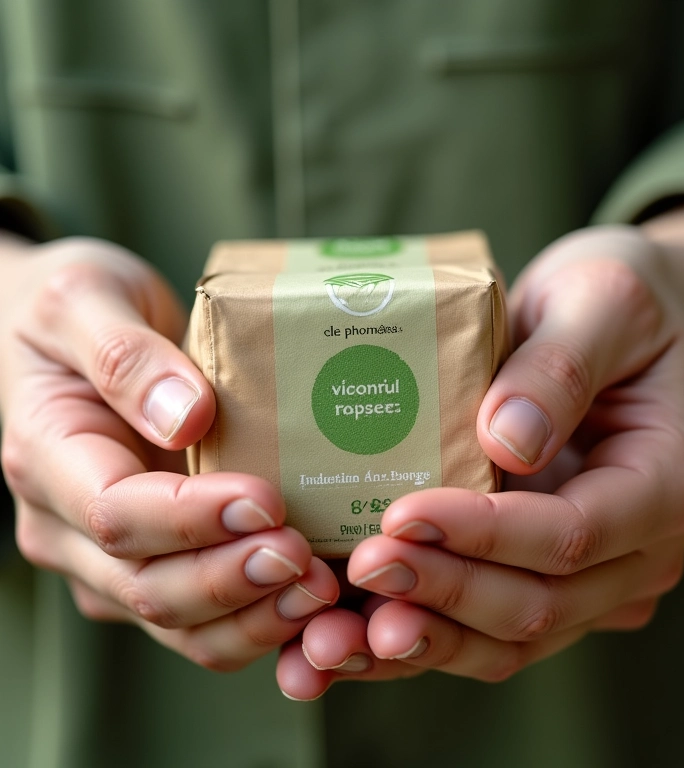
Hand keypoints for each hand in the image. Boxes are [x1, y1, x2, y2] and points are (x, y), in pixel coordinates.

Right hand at [0, 235, 337, 670]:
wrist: (80, 330)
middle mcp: (70, 524)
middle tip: (306, 560)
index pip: (116, 513)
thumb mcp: (86, 299)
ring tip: (319, 592)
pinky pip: (201, 617)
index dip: (192, 519)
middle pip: (148, 584)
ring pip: (176, 620)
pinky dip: (256, 619)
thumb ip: (126, 356)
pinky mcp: (157, 559)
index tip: (266, 499)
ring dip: (252, 618)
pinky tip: (309, 600)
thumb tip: (186, 418)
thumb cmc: (80, 308)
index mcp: (49, 458)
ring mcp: (110, 554)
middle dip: (232, 582)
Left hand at [276, 203, 683, 697]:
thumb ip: (561, 367)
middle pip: (538, 602)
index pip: (572, 534)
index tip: (402, 515)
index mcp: (666, 483)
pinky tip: (352, 637)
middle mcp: (638, 548)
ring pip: (508, 638)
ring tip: (336, 636)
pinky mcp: (545, 575)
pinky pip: (484, 628)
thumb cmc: (617, 305)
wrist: (621, 327)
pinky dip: (420, 638)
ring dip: (421, 641)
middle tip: (361, 568)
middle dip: (442, 593)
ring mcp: (593, 575)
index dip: (485, 535)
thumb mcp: (602, 301)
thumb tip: (508, 441)